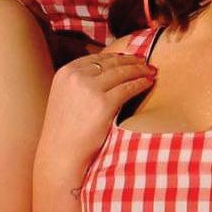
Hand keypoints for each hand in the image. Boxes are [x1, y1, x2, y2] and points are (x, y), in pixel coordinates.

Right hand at [38, 48, 155, 178]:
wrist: (60, 154)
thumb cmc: (64, 131)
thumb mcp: (64, 96)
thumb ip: (79, 82)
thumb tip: (104, 72)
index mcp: (66, 72)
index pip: (97, 57)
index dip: (116, 57)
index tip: (129, 57)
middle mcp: (77, 76)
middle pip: (111, 62)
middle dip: (131, 60)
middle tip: (144, 61)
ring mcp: (90, 89)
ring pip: (122, 72)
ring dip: (139, 70)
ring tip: (150, 71)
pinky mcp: (103, 104)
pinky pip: (128, 88)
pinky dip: (141, 83)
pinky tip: (148, 83)